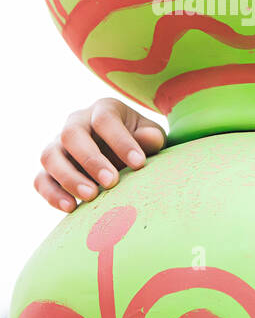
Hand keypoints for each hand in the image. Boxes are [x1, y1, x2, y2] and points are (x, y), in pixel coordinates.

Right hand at [34, 98, 166, 212]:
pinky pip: (41, 179)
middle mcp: (76, 123)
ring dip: (69, 177)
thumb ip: (151, 137)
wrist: (123, 153)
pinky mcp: (49, 169)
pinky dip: (52, 194)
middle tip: (111, 181)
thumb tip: (148, 139)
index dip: (121, 141)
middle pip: (71, 135)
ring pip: (50, 157)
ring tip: (91, 196)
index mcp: (103, 110)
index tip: (139, 164)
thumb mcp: (150, 136)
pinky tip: (71, 207)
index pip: (105, 120)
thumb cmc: (140, 141)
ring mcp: (58, 145)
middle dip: (91, 160)